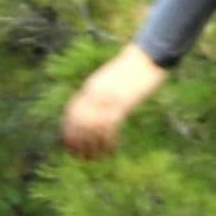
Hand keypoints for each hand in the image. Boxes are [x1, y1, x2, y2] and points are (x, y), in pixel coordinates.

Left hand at [61, 42, 168, 157]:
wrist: (147, 56)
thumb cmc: (133, 69)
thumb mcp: (111, 80)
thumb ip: (100, 93)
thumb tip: (94, 111)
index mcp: (92, 87)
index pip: (71, 112)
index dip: (68, 130)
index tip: (68, 145)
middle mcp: (96, 93)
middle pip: (79, 122)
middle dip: (77, 142)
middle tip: (79, 158)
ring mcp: (108, 98)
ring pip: (92, 128)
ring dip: (92, 147)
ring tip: (94, 159)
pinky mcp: (122, 103)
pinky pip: (110, 128)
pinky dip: (108, 143)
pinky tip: (110, 151)